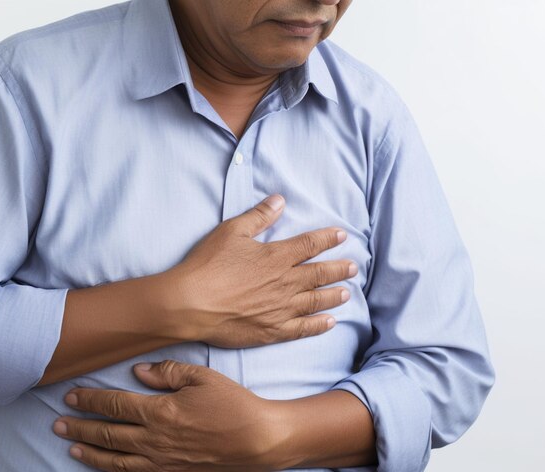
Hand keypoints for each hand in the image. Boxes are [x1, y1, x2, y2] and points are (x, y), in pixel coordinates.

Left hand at [53, 360, 283, 471]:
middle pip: (108, 434)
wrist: (257, 440)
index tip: (72, 396)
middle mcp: (154, 440)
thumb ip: (168, 372)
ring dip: (89, 452)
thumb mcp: (203, 377)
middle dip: (80, 427)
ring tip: (70, 447)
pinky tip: (105, 468)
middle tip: (57, 423)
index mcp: (160, 412)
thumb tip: (139, 372)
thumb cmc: (232, 405)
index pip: (116, 405)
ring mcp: (161, 461)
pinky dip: (113, 471)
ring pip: (115, 460)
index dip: (91, 400)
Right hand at [166, 194, 357, 347]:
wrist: (190, 303)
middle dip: (338, 269)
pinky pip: (302, 328)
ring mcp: (280, 309)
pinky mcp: (272, 330)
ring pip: (315, 301)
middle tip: (354, 267)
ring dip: (333, 296)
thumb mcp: (232, 231)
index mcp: (276, 257)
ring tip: (347, 293)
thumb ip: (259, 217)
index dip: (327, 239)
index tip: (342, 236)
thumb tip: (280, 200)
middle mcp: (284, 283)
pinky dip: (318, 325)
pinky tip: (330, 322)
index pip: (310, 245)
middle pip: (319, 274)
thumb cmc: (208, 264)